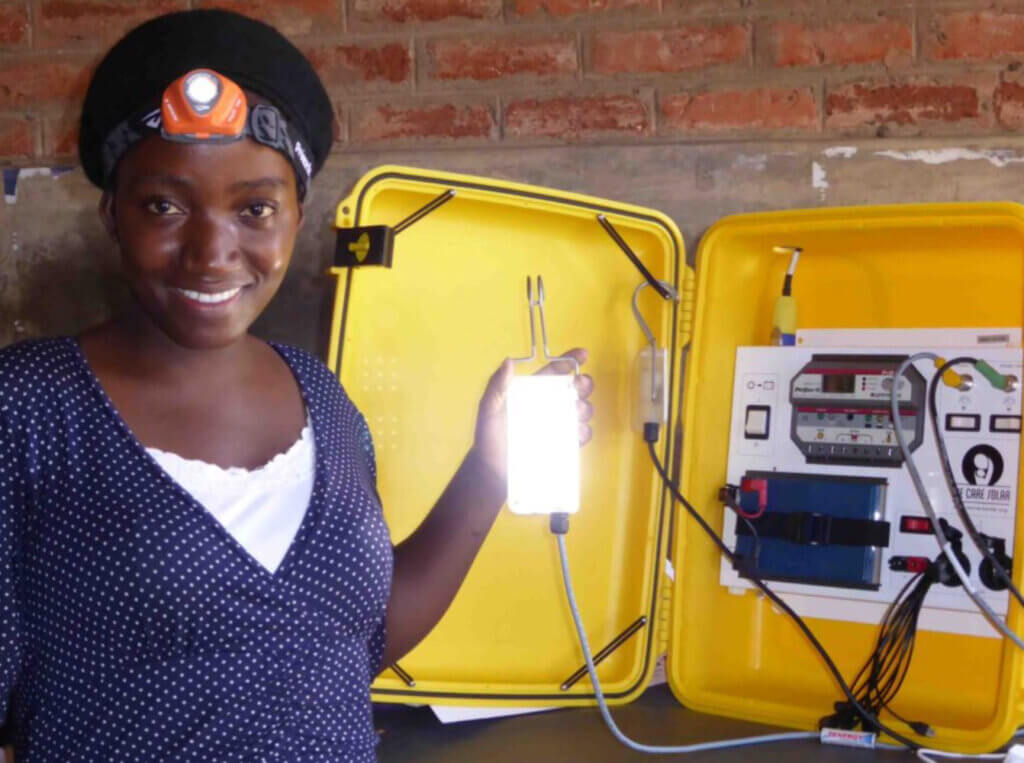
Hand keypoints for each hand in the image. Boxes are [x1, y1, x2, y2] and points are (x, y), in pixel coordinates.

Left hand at [470, 348, 593, 483]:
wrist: (493, 470)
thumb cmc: (489, 435)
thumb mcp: (489, 408)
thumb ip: (497, 385)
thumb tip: (509, 361)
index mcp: (534, 391)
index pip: (555, 371)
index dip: (571, 360)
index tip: (583, 355)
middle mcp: (550, 405)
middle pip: (575, 389)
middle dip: (584, 384)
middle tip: (579, 387)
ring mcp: (558, 425)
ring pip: (582, 411)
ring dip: (584, 408)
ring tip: (576, 412)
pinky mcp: (564, 445)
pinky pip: (581, 436)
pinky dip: (583, 432)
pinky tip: (577, 432)